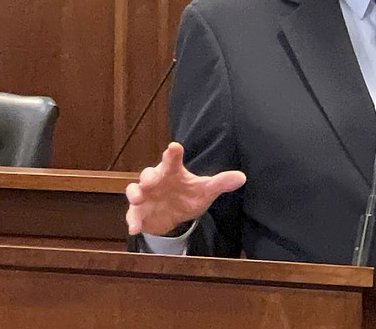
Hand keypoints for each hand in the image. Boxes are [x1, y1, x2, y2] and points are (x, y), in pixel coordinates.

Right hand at [124, 142, 245, 235]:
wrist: (175, 216)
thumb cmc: (188, 195)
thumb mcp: (205, 190)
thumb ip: (221, 183)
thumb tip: (242, 177)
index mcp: (173, 171)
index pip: (172, 159)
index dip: (173, 153)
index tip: (174, 147)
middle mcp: (156, 180)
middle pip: (148, 173)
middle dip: (148, 176)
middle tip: (150, 180)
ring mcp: (145, 196)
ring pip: (134, 190)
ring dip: (134, 193)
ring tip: (138, 199)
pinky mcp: (138, 212)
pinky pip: (132, 214)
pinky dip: (132, 220)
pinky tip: (134, 229)